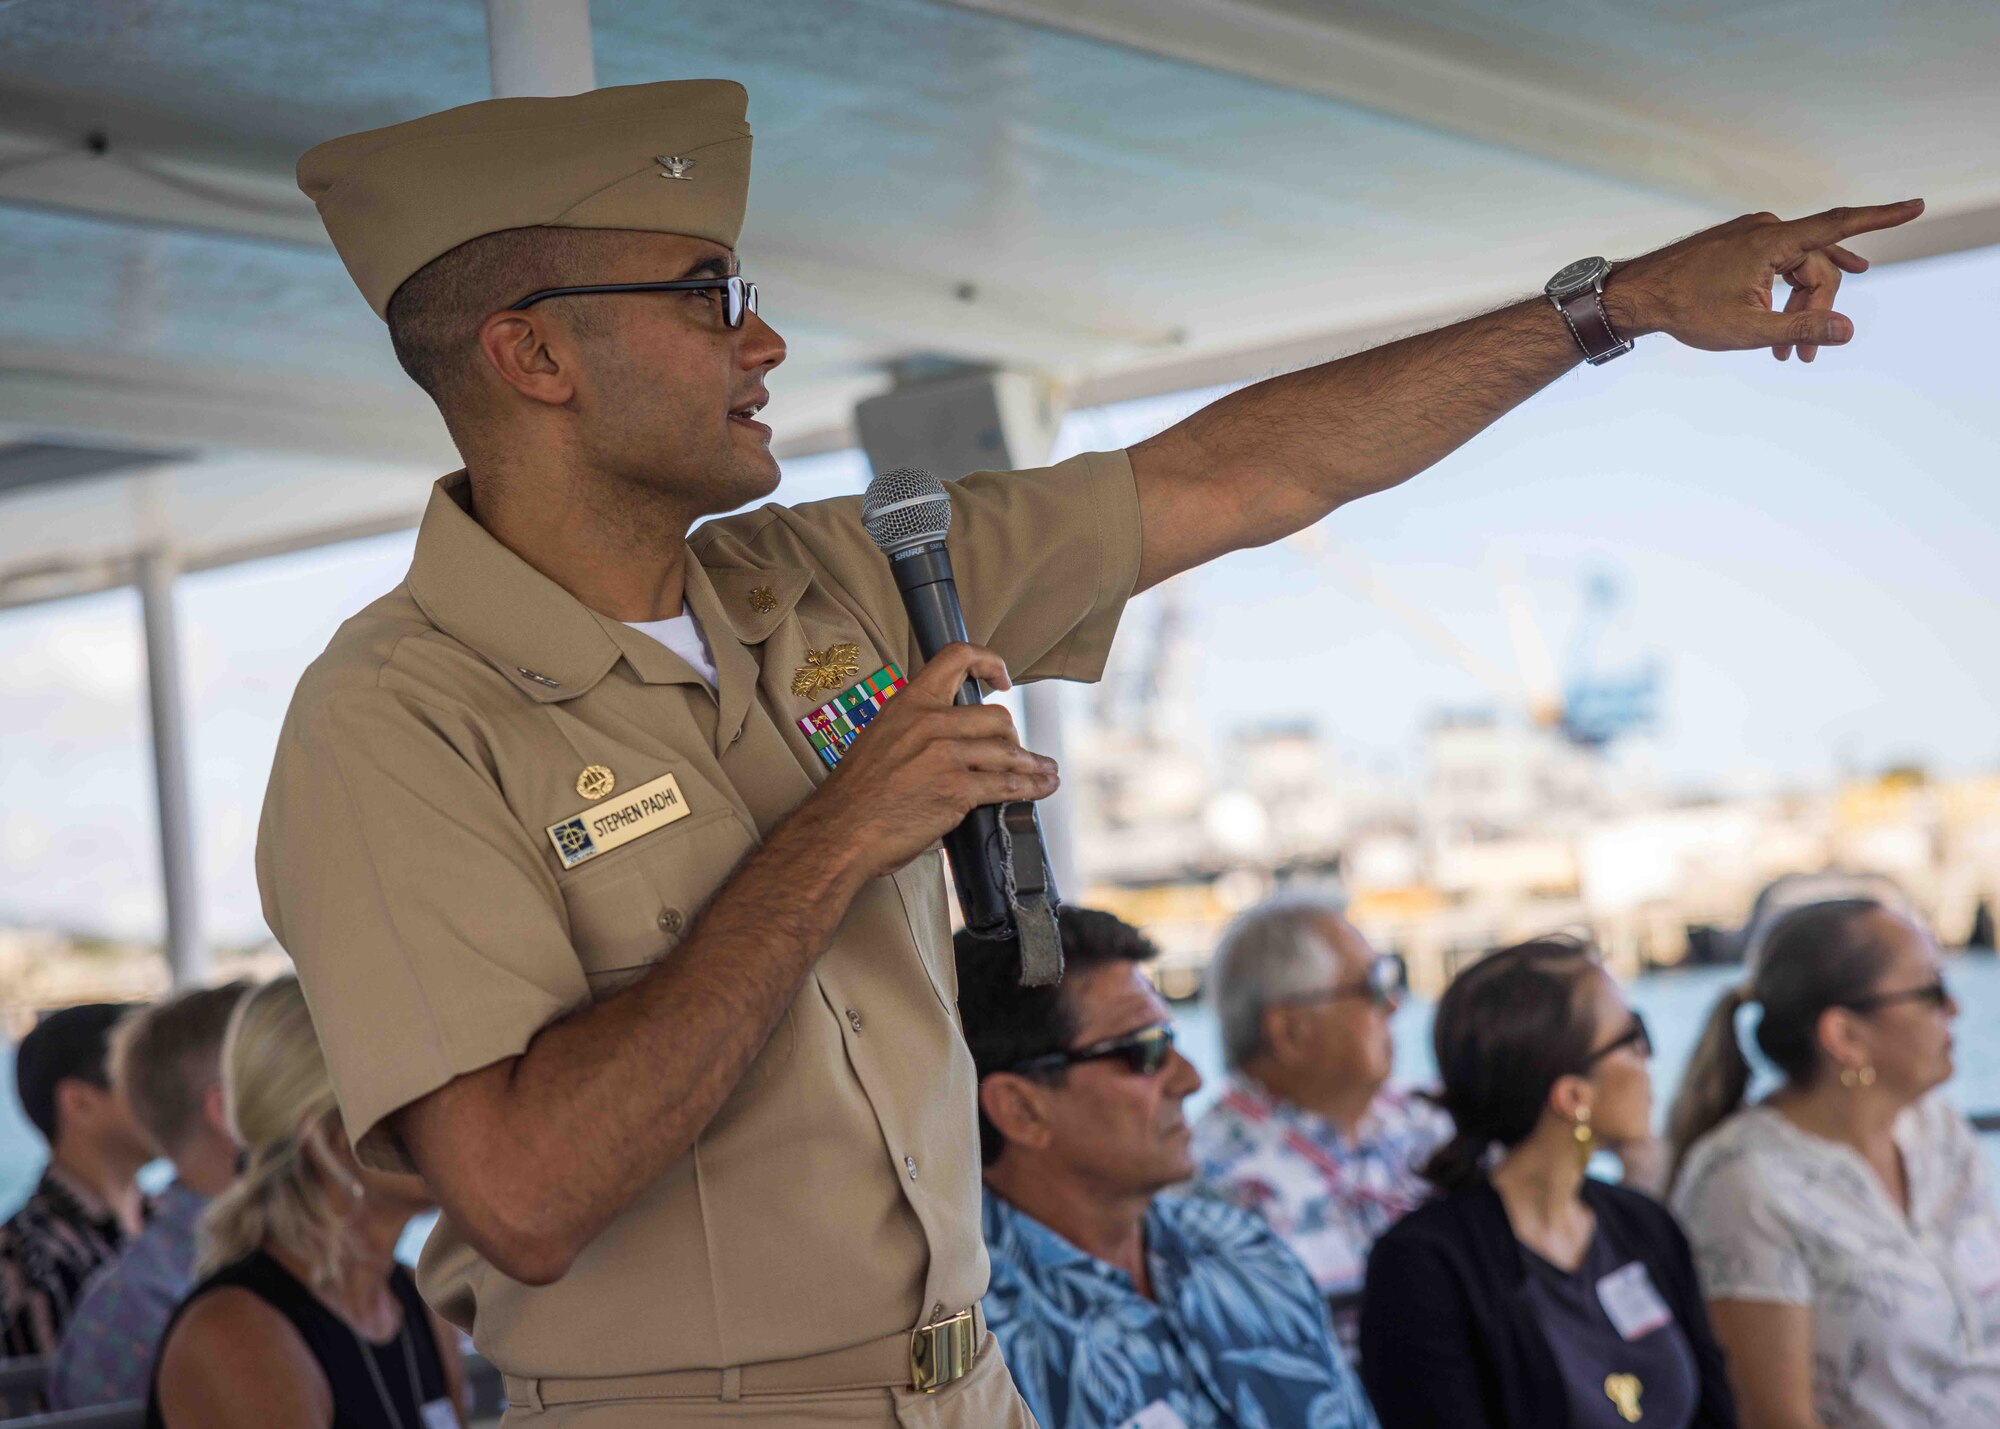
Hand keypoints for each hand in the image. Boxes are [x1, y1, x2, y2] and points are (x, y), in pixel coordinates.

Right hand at [789, 642, 1058, 882]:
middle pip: (996, 717)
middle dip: (1011, 738)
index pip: (956, 658)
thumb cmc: (855, 794)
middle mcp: (930, 723)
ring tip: (1045, 770)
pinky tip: (1042, 786)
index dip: (989, 662)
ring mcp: (945, 756)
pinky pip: (1007, 784)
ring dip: (1032, 764)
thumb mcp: (880, 738)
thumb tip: (947, 735)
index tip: (1001, 679)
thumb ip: (915, 729)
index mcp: (909, 704)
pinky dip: (1032, 786)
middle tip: (1012, 752)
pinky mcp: (957, 790)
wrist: (840, 831)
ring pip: (1008, 751)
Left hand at [1603, 199, 1922, 361]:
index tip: (1918, 206)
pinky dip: (1787, 290)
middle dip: (1816, 310)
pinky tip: (1812, 293)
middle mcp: (1766, 229)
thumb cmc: (1686, 311)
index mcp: (1772, 242)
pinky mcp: (1739, 245)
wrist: (1636, 296)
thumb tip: (1848, 329)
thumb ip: (1801, 326)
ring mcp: (1751, 235)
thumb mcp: (1747, 328)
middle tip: (1804, 355)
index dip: (1883, 217)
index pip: (1839, 225)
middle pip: (1816, 267)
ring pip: (1796, 270)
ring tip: (1793, 350)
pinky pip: (1778, 264)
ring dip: (1798, 308)